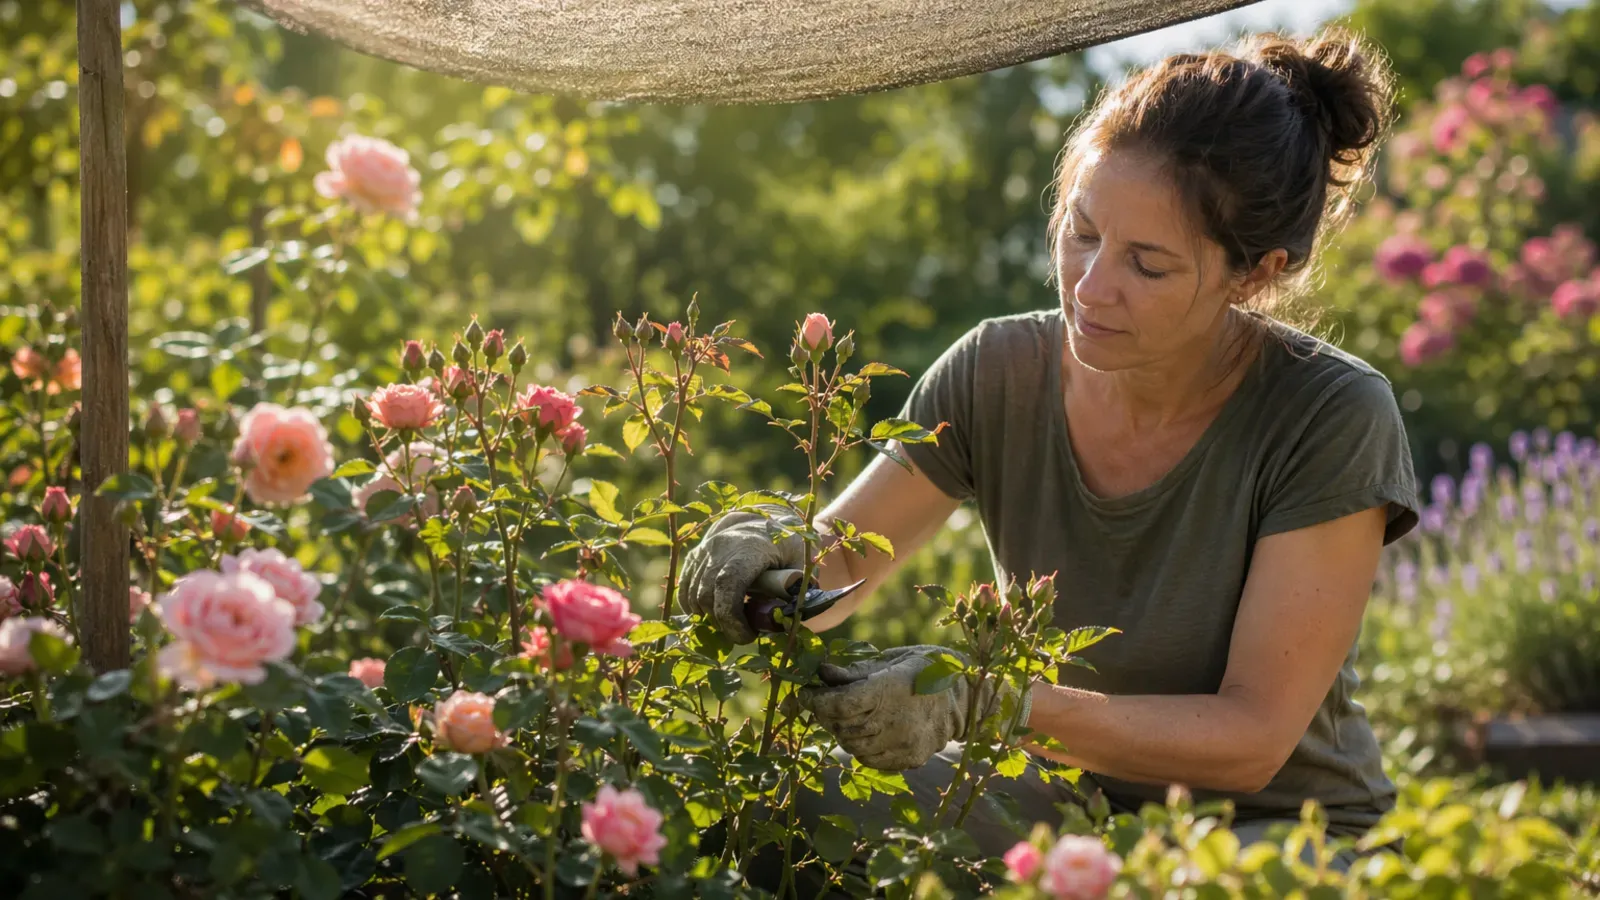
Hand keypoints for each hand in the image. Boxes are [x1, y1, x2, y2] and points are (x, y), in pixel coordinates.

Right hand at [680, 505, 806, 643]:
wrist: (764, 522)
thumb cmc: (786, 548)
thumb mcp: (801, 564)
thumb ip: (796, 590)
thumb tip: (787, 619)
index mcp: (751, 546)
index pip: (728, 583)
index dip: (732, 616)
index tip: (748, 635)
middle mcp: (722, 545)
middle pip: (707, 594)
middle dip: (723, 622)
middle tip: (743, 633)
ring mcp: (705, 550)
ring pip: (693, 595)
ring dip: (710, 617)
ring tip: (733, 621)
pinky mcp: (694, 557)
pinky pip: (684, 589)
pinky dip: (694, 608)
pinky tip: (712, 614)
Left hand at [797, 645, 1031, 770]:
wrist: (969, 697)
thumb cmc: (927, 669)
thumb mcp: (893, 660)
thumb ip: (856, 670)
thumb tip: (822, 673)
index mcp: (890, 689)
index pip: (839, 703)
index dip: (815, 701)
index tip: (804, 694)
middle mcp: (896, 720)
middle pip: (841, 726)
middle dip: (824, 714)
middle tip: (821, 702)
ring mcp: (903, 744)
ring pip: (853, 746)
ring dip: (842, 731)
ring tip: (848, 715)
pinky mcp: (910, 759)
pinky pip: (871, 759)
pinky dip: (861, 746)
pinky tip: (868, 730)